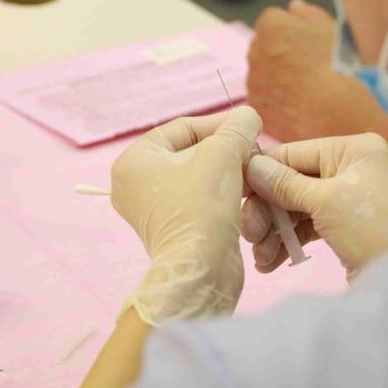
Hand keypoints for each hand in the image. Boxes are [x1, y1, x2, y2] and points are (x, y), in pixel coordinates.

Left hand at [110, 107, 261, 324]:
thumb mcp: (223, 153)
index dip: (221, 125)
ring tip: (252, 174)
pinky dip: (224, 195)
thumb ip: (238, 127)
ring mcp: (154, 210)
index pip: (183, 127)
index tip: (250, 129)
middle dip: (227, 152)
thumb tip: (248, 117)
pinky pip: (202, 200)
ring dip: (230, 173)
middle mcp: (136, 185)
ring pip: (200, 177)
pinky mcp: (174, 230)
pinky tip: (246, 195)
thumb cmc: (203, 206)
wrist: (202, 270)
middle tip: (253, 153)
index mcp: (134, 161)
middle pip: (192, 152)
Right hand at [241, 133, 387, 277]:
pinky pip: (308, 223)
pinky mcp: (345, 221)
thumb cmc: (370, 230)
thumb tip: (250, 165)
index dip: (262, 172)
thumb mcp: (324, 201)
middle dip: (268, 209)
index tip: (234, 191)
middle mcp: (353, 166)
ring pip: (297, 205)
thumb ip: (284, 182)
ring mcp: (349, 194)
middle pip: (293, 180)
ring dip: (275, 230)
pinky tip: (270, 261)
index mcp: (355, 149)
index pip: (295, 152)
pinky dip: (289, 240)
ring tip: (260, 257)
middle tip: (248, 234)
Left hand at [247, 0, 371, 140]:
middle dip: (279, 55)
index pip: (273, 21)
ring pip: (262, 76)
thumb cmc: (338, 67)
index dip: (292, 33)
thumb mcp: (332, 30)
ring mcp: (253, 82)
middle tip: (307, 69)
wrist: (336, 111)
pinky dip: (277, 104)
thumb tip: (294, 6)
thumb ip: (309, 14)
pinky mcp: (258, 109)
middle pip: (264, 48)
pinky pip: (265, 102)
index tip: (307, 45)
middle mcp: (254, 51)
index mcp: (271, 25)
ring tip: (305, 92)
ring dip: (277, 80)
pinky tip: (299, 108)